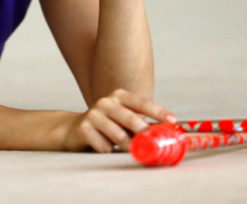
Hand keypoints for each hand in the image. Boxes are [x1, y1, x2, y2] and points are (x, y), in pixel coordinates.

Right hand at [62, 89, 177, 152]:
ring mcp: (94, 114)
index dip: (159, 112)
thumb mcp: (123, 120)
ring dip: (126, 146)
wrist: (74, 129)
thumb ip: (140, 123)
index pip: (142, 102)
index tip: (173, 121)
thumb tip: (165, 133)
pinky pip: (103, 146)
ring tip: (127, 148)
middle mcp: (106, 102)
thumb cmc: (107, 125)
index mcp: (119, 96)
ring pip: (118, 135)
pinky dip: (107, 150)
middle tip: (152, 142)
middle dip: (143, 132)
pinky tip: (102, 145)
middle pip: (130, 118)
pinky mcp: (84, 128)